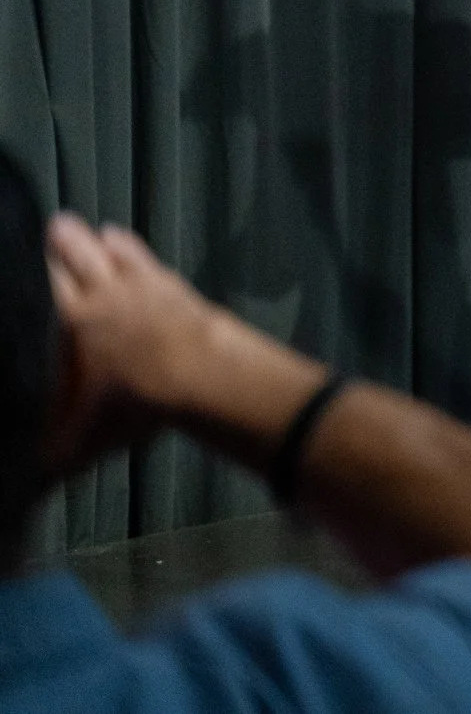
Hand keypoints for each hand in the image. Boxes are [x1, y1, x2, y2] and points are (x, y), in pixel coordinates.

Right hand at [41, 214, 272, 475]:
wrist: (206, 376)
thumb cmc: (135, 405)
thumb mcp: (79, 441)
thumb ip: (48, 460)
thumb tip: (27, 488)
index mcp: (68, 323)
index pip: (37, 287)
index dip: (24, 274)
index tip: (7, 264)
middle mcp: (97, 294)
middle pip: (68, 257)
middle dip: (53, 245)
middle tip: (41, 231)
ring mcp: (137, 282)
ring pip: (100, 248)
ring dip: (82, 238)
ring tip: (66, 226)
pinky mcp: (171, 281)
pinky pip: (138, 254)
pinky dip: (123, 244)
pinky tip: (116, 235)